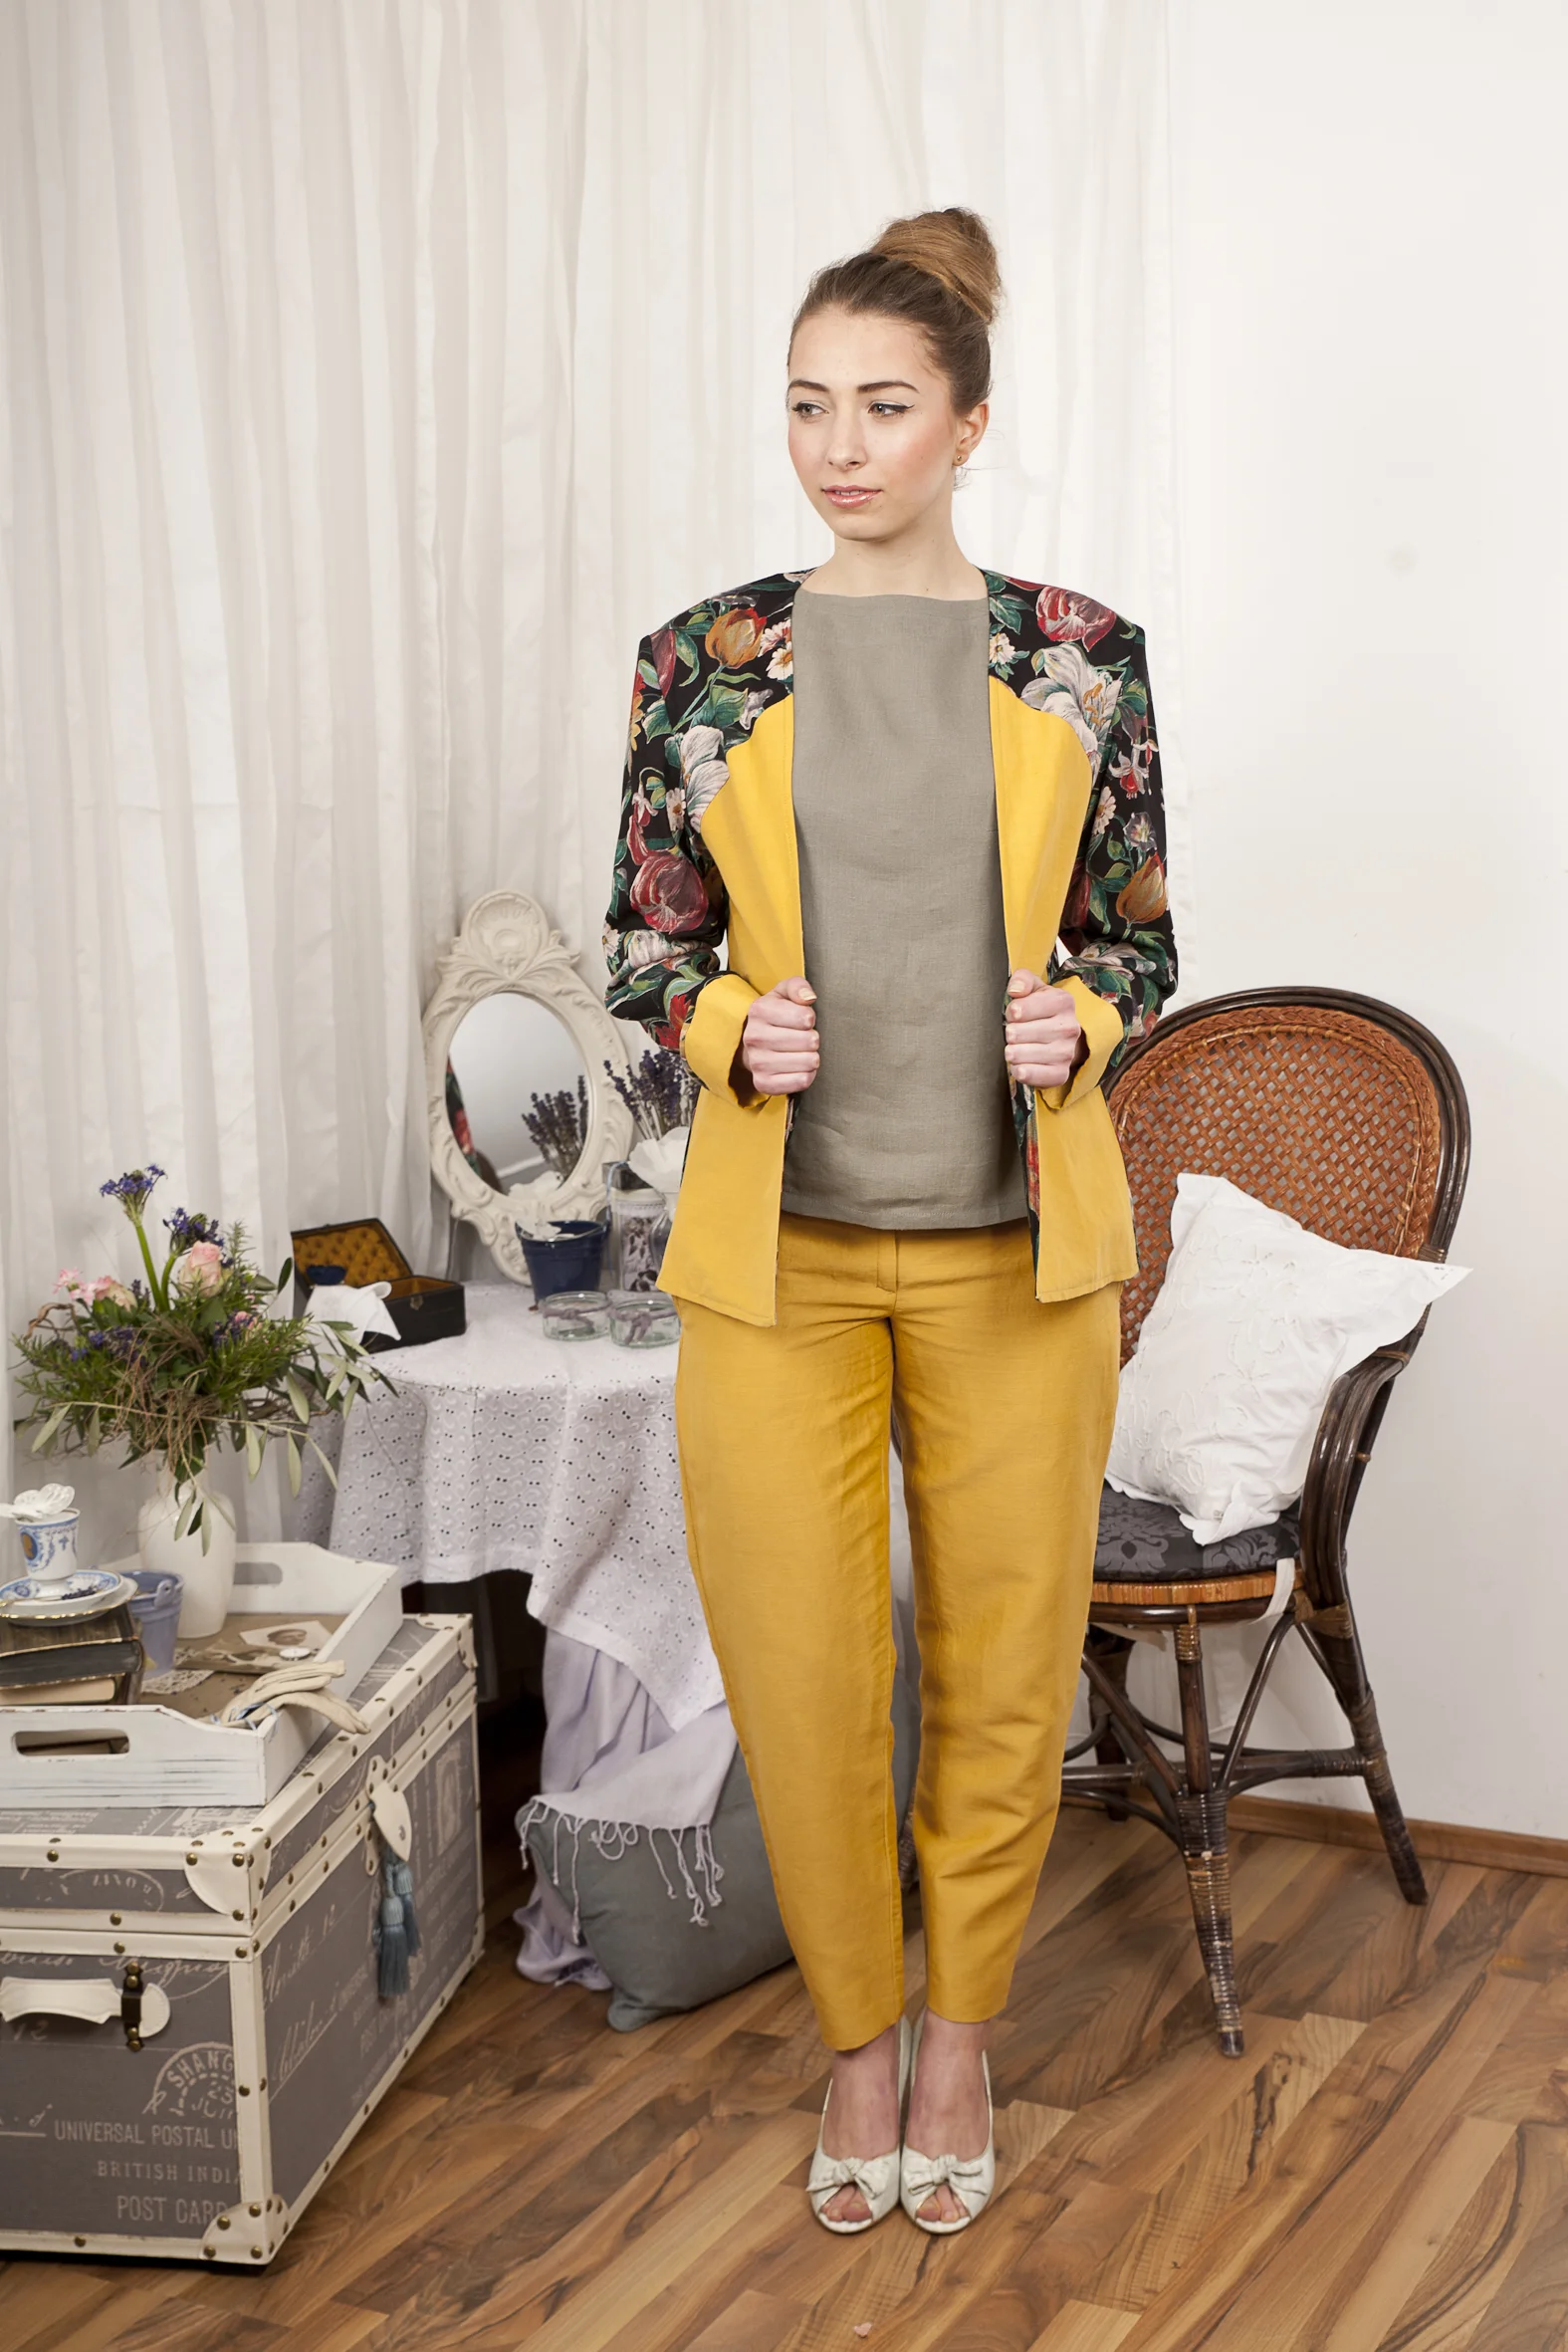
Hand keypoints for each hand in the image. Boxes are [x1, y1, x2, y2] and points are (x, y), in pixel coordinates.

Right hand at [739, 976, 819, 1095]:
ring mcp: (757, 1062)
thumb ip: (798, 987)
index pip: (805, 1017)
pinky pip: (802, 1081)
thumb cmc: (775, 1016)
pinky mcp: (763, 1083)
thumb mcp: (783, 993)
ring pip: (808, 1062)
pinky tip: (800, 1068)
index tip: (803, 1020)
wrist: (752, 1045)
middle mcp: (754, 1037)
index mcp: (759, 1010)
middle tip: (804, 1038)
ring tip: (802, 1052)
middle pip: (809, 1041)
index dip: (810, 1018)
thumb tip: (809, 998)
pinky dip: (807, 1075)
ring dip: (812, 1057)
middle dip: (813, 1039)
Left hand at [1003, 968, 1085, 1087]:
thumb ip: (1022, 979)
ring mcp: (1066, 1053)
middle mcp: (1069, 1027)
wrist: (1063, 1037)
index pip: (1019, 1009)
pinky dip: (1019, 1071)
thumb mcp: (1034, 988)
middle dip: (1010, 1033)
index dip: (1011, 1012)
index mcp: (1063, 1001)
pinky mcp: (1061, 1074)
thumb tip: (1015, 990)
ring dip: (1012, 1052)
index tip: (1015, 1014)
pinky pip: (1030, 1075)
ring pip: (1020, 1055)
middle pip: (1016, 1033)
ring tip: (1017, 1047)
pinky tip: (1020, 1065)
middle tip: (1016, 1033)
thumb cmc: (1041, 1010)